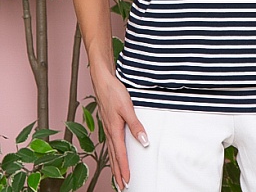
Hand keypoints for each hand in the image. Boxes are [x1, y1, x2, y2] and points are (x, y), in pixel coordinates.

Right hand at [91, 69, 148, 189]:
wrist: (102, 82)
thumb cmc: (113, 93)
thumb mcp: (127, 108)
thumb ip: (136, 125)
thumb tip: (144, 141)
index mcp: (114, 131)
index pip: (120, 155)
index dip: (124, 169)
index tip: (127, 182)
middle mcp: (109, 132)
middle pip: (113, 158)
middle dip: (117, 173)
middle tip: (121, 187)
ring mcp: (107, 128)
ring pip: (110, 152)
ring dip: (114, 166)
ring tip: (117, 177)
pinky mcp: (107, 124)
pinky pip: (110, 144)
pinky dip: (112, 155)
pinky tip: (114, 155)